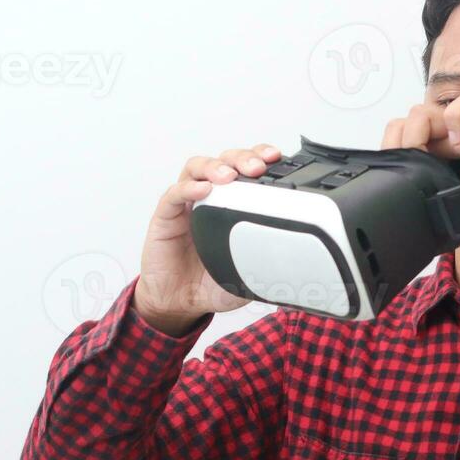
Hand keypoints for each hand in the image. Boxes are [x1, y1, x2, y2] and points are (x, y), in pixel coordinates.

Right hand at [133, 144, 281, 334]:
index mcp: (232, 206)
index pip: (247, 171)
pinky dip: (189, 188)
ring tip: (229, 175)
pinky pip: (174, 194)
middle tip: (257, 168)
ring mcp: (187, 204)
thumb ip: (267, 265)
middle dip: (243, 158)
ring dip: (215, 166)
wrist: (179, 302)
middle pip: (225, 161)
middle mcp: (210, 198)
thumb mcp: (248, 275)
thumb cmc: (210, 282)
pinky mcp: (165, 216)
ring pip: (197, 168)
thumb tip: (295, 267)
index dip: (261, 159)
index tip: (278, 159)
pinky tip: (203, 190)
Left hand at [380, 96, 459, 234]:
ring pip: (425, 112)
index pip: (400, 141)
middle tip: (413, 163)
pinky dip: (456, 119)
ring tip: (431, 153)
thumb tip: (405, 215)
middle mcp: (446, 140)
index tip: (399, 174)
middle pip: (404, 124)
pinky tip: (459, 143)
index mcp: (436, 158)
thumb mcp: (456, 208)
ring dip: (421, 131)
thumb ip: (433, 205)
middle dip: (400, 143)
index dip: (393, 152)